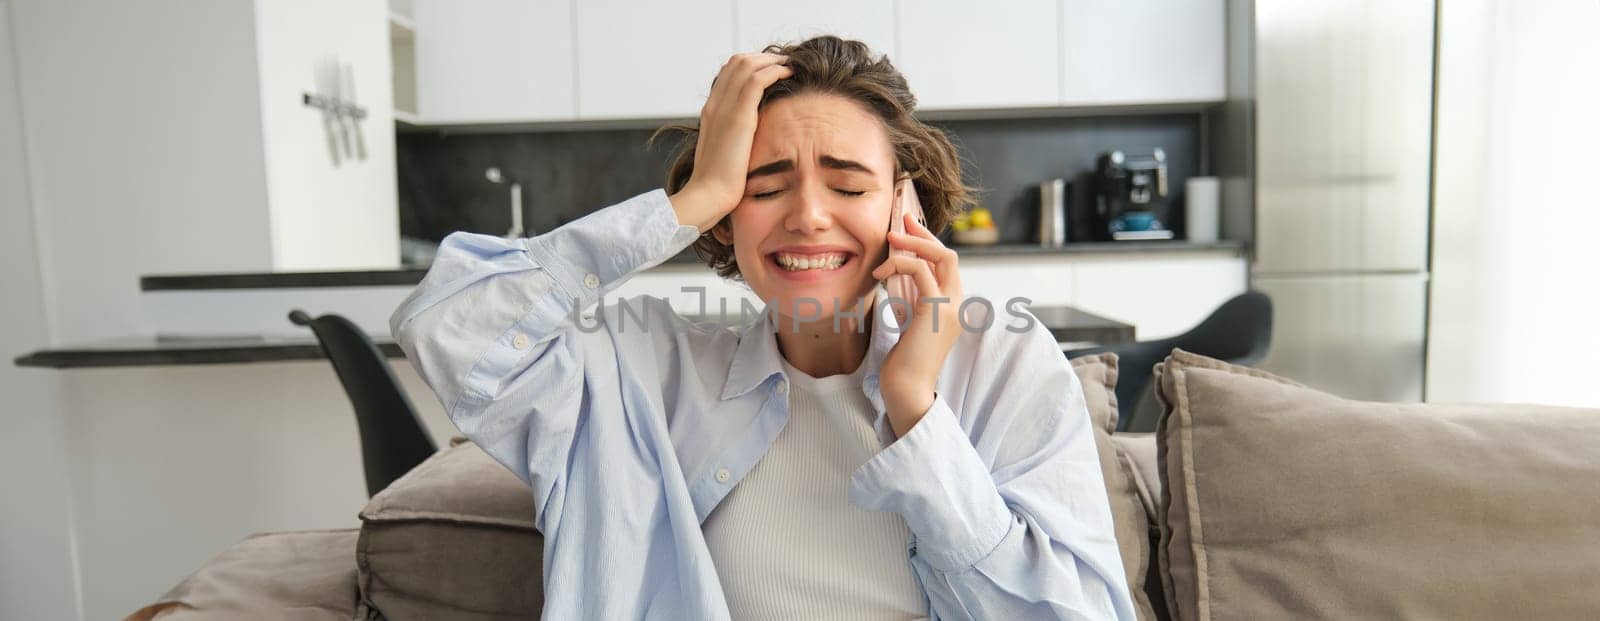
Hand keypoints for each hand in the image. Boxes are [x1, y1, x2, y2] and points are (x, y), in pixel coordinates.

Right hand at [669, 53, 791, 232]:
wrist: (708, 196)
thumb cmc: (719, 186)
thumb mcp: (725, 156)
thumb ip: (734, 142)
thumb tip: (750, 142)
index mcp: (710, 112)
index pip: (728, 74)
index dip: (751, 66)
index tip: (771, 71)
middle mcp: (714, 105)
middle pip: (737, 62)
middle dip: (763, 58)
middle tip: (784, 63)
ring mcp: (724, 109)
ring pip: (746, 65)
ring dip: (771, 60)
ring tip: (790, 65)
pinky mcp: (738, 117)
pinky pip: (757, 80)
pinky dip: (775, 71)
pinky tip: (789, 75)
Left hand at [872, 212, 963, 436]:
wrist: (907, 389)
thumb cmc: (903, 361)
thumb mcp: (909, 322)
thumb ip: (911, 299)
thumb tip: (896, 274)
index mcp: (953, 306)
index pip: (947, 264)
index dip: (928, 243)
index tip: (907, 228)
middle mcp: (958, 304)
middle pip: (948, 255)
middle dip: (923, 234)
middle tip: (900, 220)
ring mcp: (951, 308)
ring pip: (941, 257)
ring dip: (912, 243)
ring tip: (888, 239)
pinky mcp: (936, 311)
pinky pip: (922, 273)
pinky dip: (902, 264)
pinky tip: (882, 272)